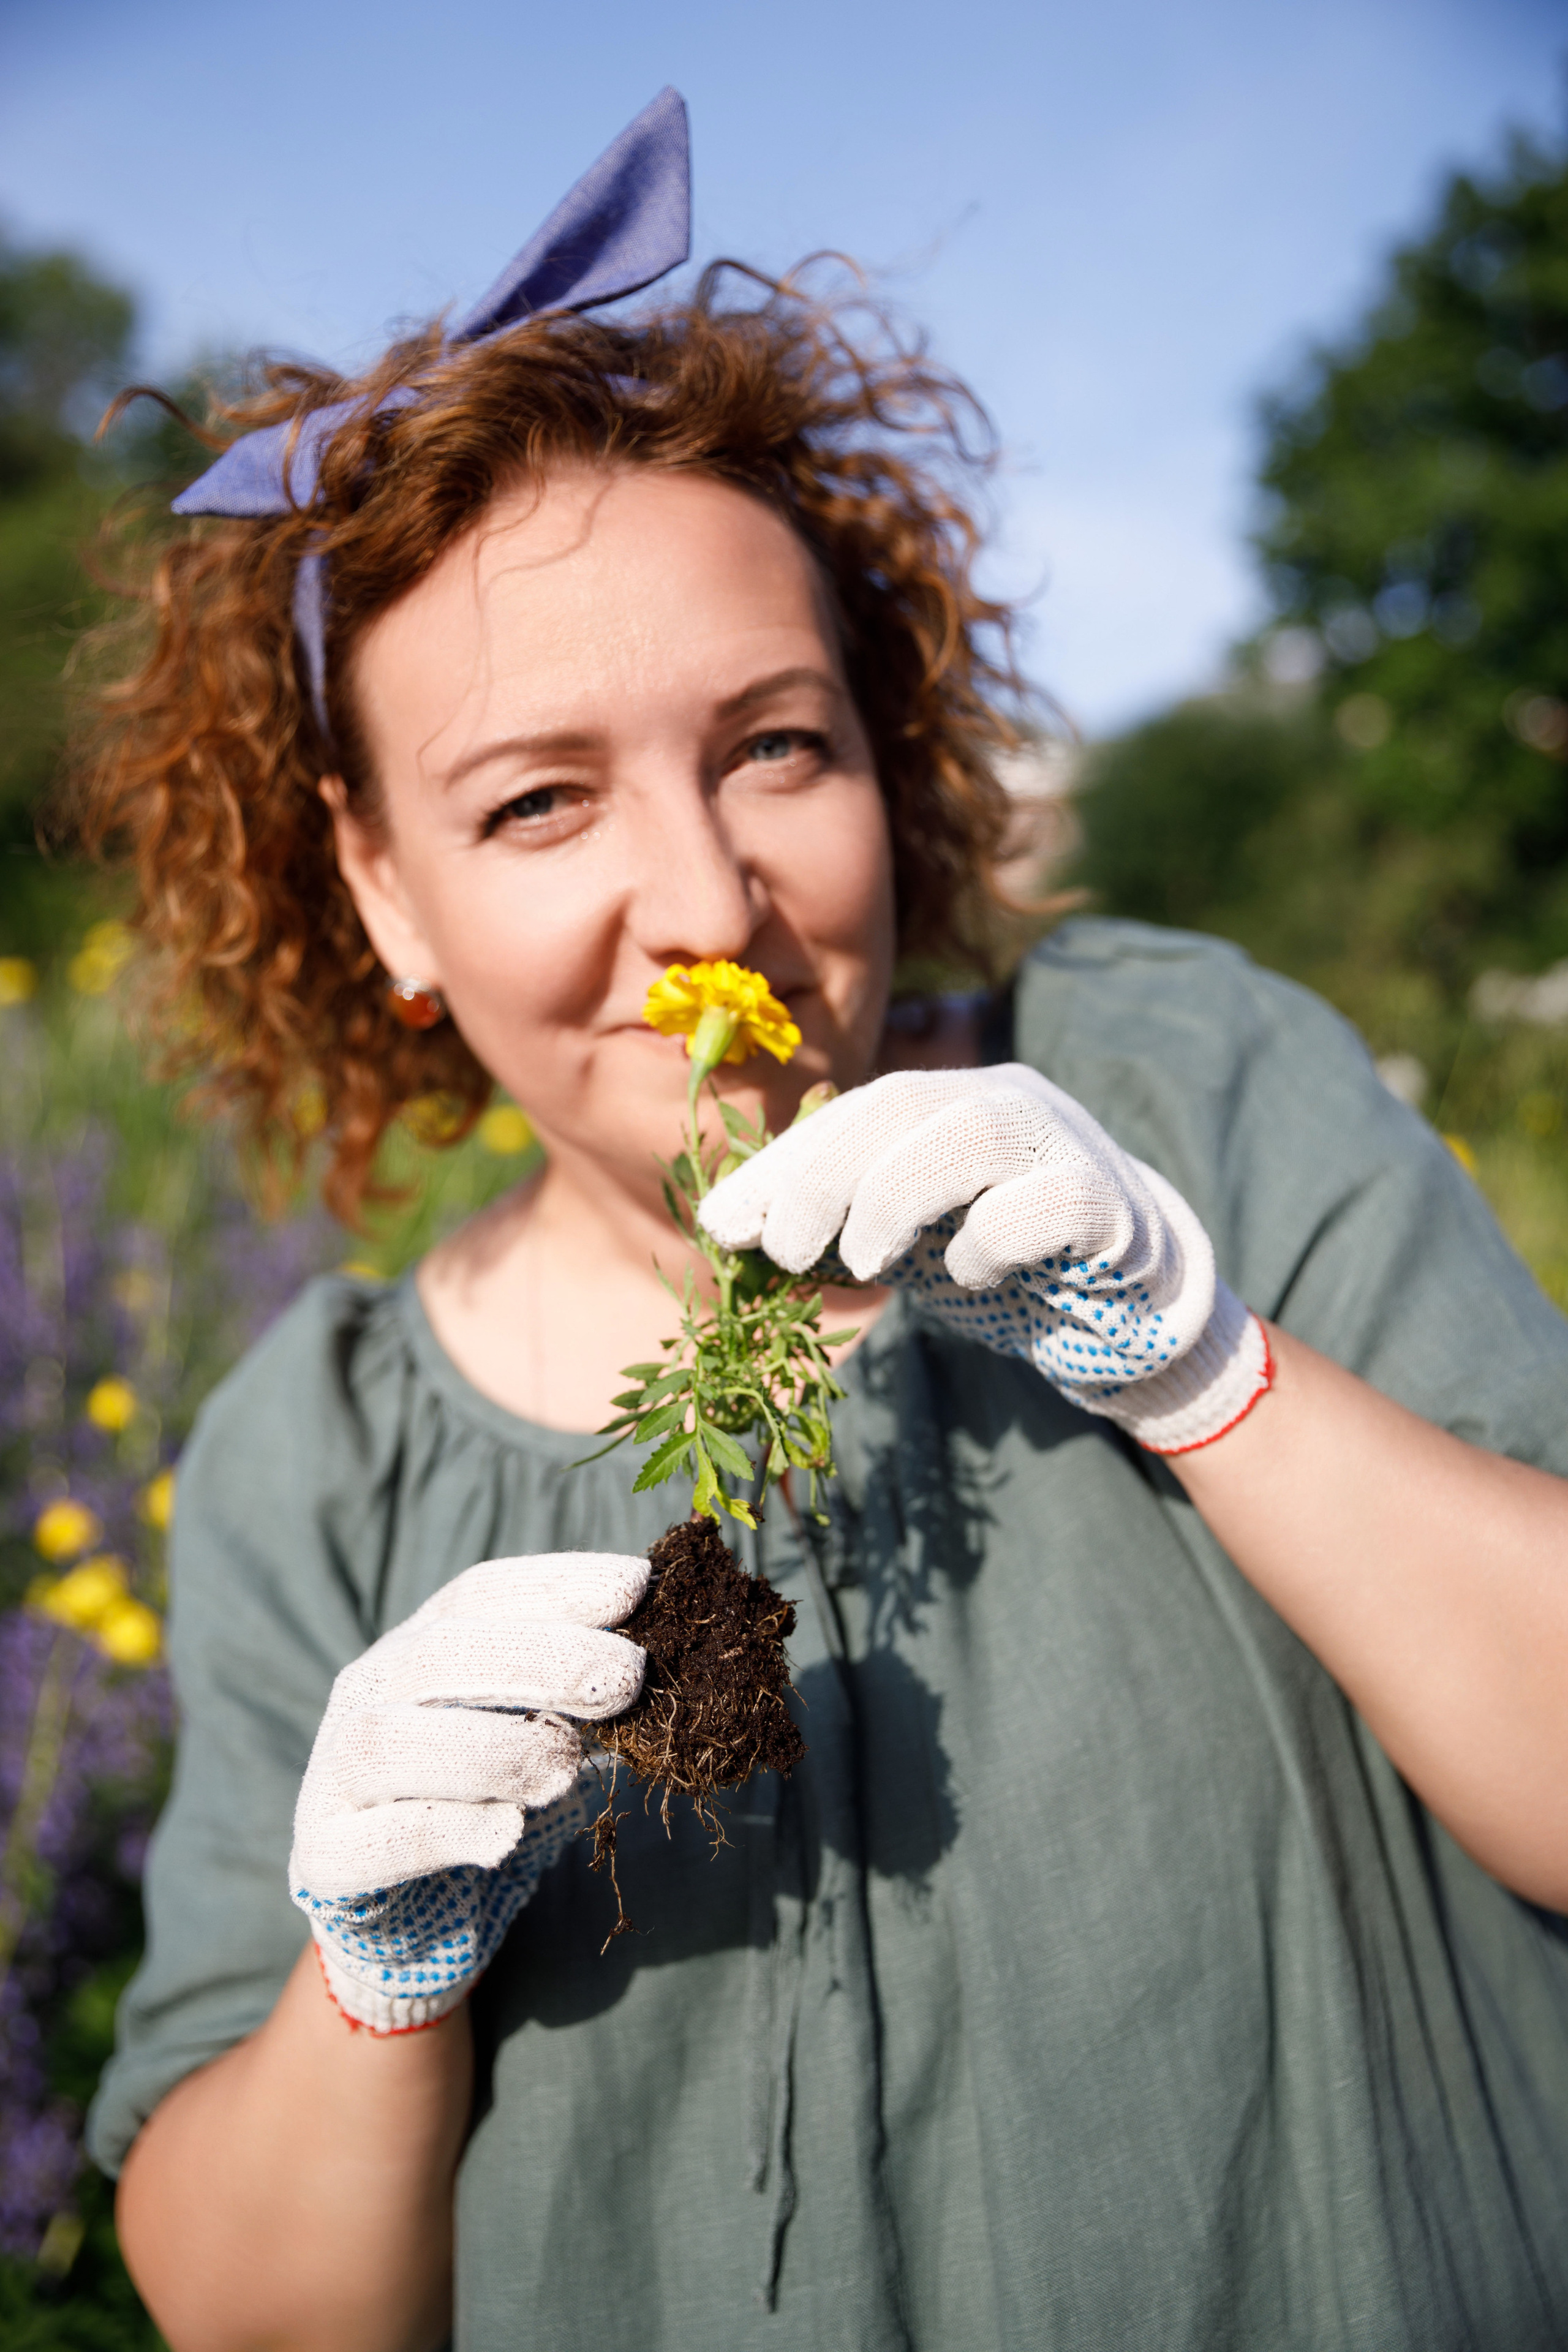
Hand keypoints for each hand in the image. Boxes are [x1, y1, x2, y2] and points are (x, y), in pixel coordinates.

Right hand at [290, 1551, 647, 2031]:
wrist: (407, 1915)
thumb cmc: (488, 1799)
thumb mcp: (541, 1734)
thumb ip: (587, 1700)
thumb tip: (675, 1659)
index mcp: (420, 1644)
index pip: (482, 1593)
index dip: (560, 1584)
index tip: (638, 1586)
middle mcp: (368, 1692)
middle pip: (441, 1654)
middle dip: (543, 1658)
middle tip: (629, 1677)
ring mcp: (334, 1773)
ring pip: (391, 1742)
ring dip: (492, 1746)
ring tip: (568, 1766)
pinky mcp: (325, 1857)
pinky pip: (376, 1838)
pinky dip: (444, 1829)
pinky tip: (506, 1834)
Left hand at [701, 1064, 1269, 1454]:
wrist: (1125, 1309)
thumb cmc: (1002, 1265)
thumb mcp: (907, 1238)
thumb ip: (839, 1223)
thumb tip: (729, 1229)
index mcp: (951, 1098)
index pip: (854, 1108)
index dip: (783, 1162)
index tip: (721, 1223)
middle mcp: (1009, 1100)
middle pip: (905, 1103)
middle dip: (825, 1173)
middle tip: (782, 1249)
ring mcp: (1066, 1142)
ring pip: (973, 1133)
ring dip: (897, 1195)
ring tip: (862, 1259)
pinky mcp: (1111, 1203)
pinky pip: (1045, 1202)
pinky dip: (991, 1239)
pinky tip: (969, 1274)